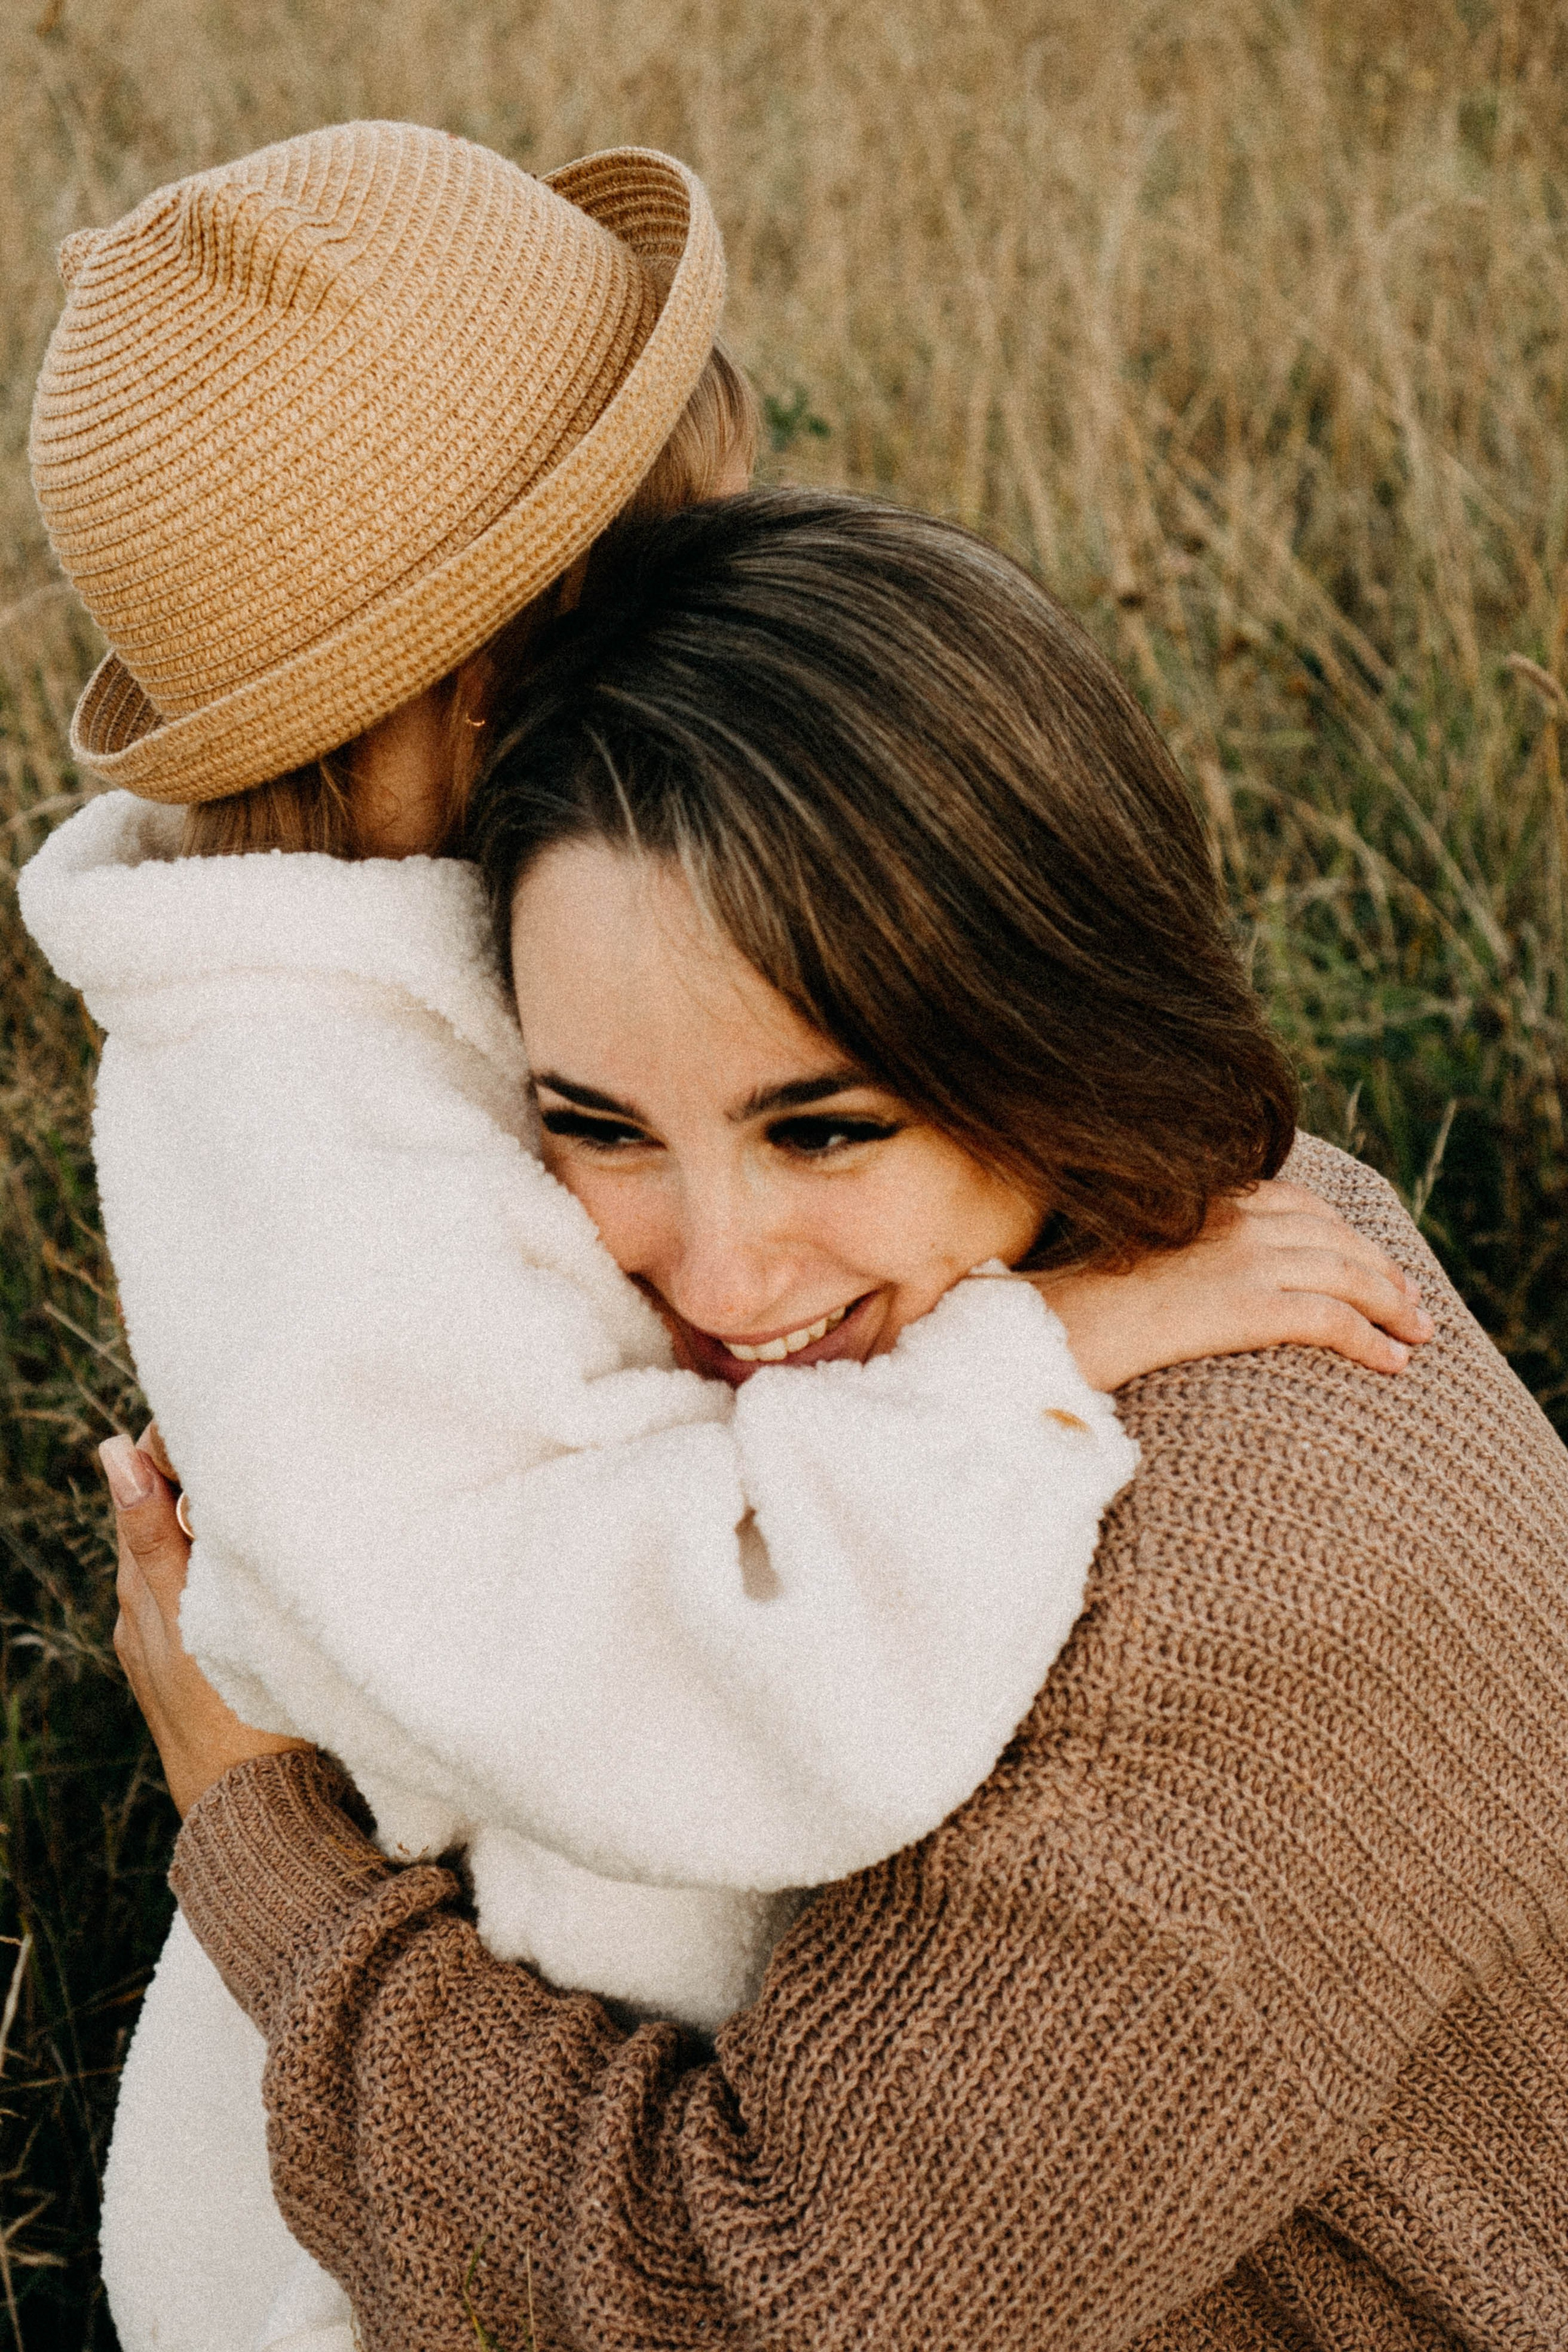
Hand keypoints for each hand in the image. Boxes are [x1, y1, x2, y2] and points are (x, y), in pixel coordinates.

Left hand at [102, 1427, 311, 1816]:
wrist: (256, 1815)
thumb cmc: (234, 1716)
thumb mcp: (192, 1612)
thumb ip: (153, 1533)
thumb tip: (113, 1449)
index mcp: (143, 1586)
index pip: (147, 1484)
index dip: (176, 1443)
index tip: (221, 1408)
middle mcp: (145, 1609)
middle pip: (163, 1513)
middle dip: (196, 1473)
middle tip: (252, 1431)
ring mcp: (169, 1638)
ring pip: (183, 1551)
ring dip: (212, 1516)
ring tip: (259, 1480)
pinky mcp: (194, 1662)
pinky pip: (198, 1589)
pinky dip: (219, 1559)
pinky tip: (252, 1555)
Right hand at [1038, 1180, 1436, 1392]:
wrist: (1045, 1328)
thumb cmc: (1076, 1306)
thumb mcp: (1136, 1257)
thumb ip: (1183, 1253)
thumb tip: (1207, 1282)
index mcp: (1205, 1200)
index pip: (1302, 1207)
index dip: (1350, 1237)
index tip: (1376, 1264)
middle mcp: (1230, 1219)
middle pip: (1336, 1237)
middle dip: (1384, 1270)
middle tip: (1415, 1305)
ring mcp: (1239, 1259)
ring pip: (1346, 1274)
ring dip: (1393, 1306)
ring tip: (1418, 1335)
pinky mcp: (1244, 1305)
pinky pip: (1330, 1318)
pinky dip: (1371, 1340)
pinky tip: (1393, 1364)